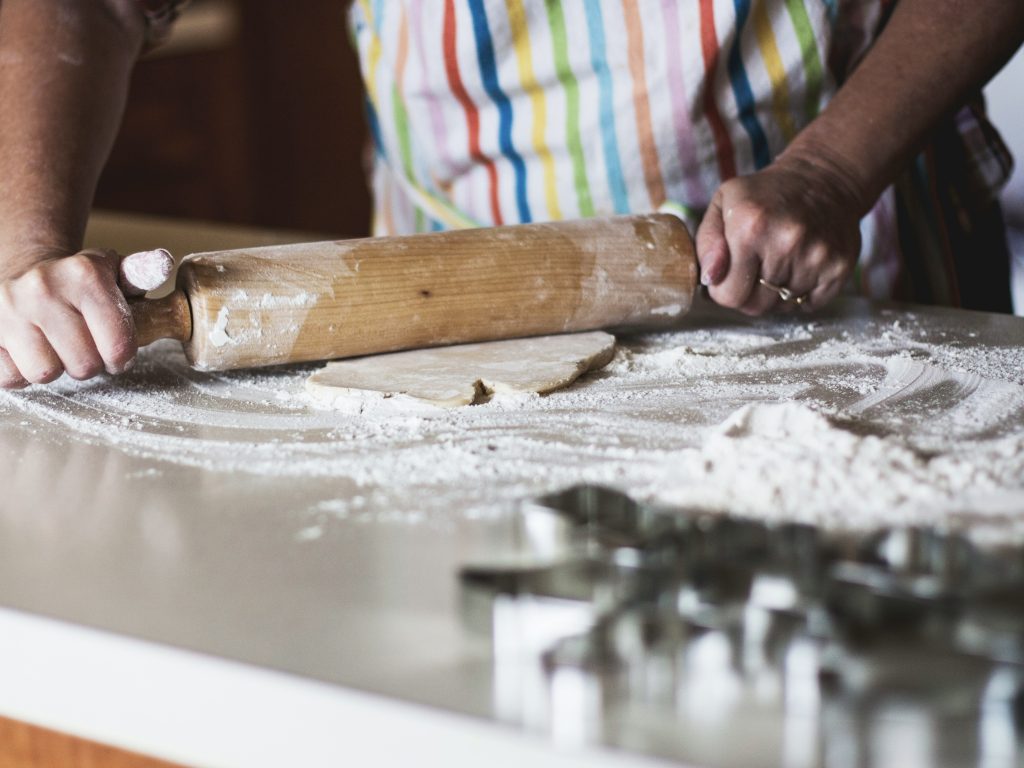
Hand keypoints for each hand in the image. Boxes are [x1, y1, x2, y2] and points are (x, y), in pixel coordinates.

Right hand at [0, 248, 136, 388]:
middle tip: (84, 346)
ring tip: (56, 346)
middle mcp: (43, 287)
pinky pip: (10, 377)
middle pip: (83, 366)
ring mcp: (7, 308)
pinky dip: (21, 371)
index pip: (118, 346)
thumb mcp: (115, 274)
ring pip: (44, 373)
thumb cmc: (81, 284)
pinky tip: (28, 349)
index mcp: (84, 274)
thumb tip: (163, 263)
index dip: (122, 358)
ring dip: (55, 368)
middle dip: (90, 363)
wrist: (25, 271)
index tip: (117, 352)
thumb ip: (143, 273)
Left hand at [695, 154, 864, 314]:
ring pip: (782, 306)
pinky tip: (801, 265)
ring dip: (777, 292)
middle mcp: (786, 243)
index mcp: (750, 228)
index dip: (725, 289)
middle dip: (750, 293)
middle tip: (756, 268)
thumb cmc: (764, 195)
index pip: (728, 295)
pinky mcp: (838, 267)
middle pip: (756, 306)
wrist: (823, 178)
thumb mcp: (723, 204)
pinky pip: (810, 304)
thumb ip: (706, 244)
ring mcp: (816, 256)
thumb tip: (710, 278)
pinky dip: (803, 293)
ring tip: (781, 260)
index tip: (730, 273)